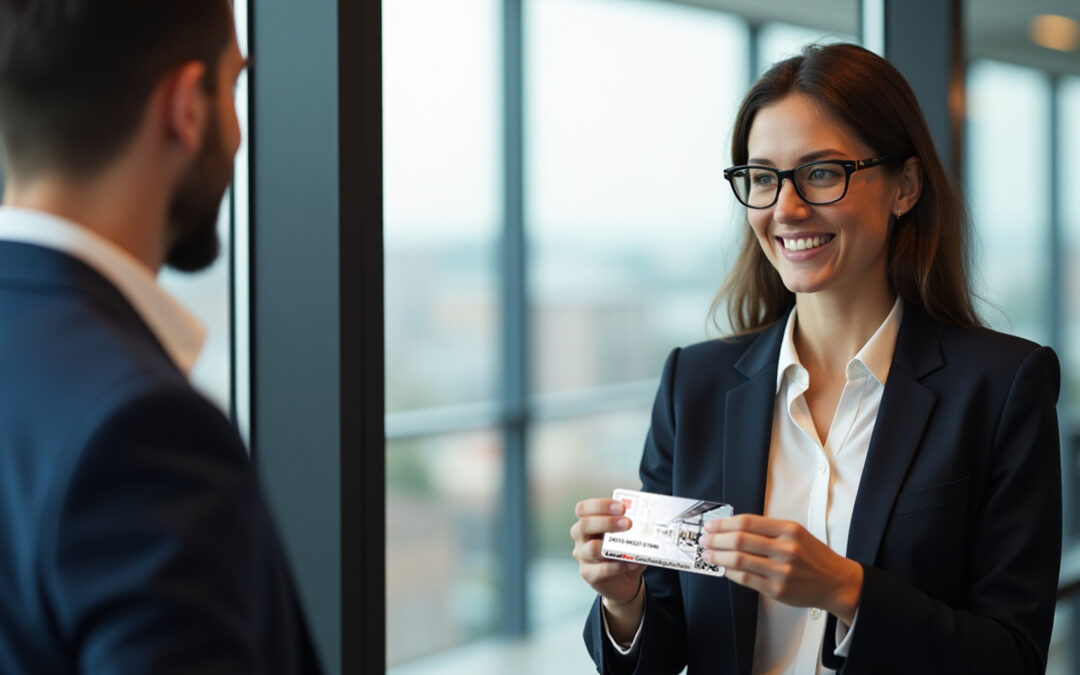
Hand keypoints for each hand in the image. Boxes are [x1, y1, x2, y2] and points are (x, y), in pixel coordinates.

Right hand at [570, 498, 643, 605]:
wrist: (624, 580)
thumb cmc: (622, 552)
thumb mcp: (625, 536)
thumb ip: (629, 526)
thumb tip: (643, 518)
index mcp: (586, 523)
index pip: (583, 509)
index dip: (600, 505)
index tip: (622, 507)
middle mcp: (581, 538)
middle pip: (584, 525)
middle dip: (607, 522)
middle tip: (628, 523)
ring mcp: (583, 557)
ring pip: (591, 548)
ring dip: (612, 544)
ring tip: (630, 543)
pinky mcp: (589, 574)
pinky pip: (602, 570)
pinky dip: (619, 566)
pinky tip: (632, 563)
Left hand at [699, 514, 862, 623]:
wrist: (836, 582)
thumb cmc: (814, 556)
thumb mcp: (796, 533)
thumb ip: (768, 530)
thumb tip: (732, 528)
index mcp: (789, 530)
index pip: (748, 522)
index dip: (724, 523)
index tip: (711, 524)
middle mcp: (786, 549)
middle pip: (740, 540)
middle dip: (716, 539)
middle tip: (705, 539)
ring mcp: (781, 571)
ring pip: (739, 560)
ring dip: (718, 557)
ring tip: (709, 554)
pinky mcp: (778, 589)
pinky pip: (746, 579)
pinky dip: (730, 573)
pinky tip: (724, 569)